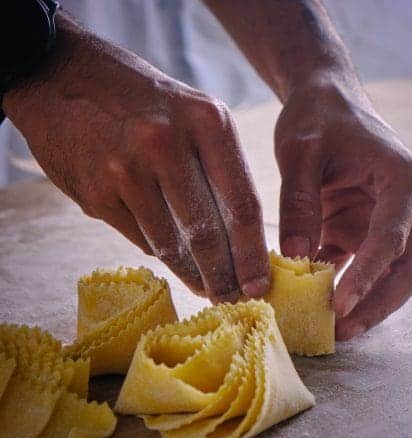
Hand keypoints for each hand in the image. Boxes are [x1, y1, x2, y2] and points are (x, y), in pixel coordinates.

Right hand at [3, 14, 268, 302]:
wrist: (64, 77)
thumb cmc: (144, 102)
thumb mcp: (194, 115)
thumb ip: (220, 169)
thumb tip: (240, 238)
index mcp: (206, 122)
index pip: (241, 203)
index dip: (252, 253)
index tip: (260, 285)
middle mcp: (165, 144)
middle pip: (207, 233)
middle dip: (223, 276)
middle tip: (233, 298)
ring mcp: (125, 169)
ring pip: (170, 243)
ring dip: (191, 273)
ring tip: (205, 287)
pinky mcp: (96, 194)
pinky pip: (139, 238)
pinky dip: (159, 251)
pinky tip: (170, 256)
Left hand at [275, 71, 411, 339]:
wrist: (324, 100)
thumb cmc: (317, 117)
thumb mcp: (300, 152)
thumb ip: (298, 202)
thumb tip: (293, 258)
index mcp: (402, 178)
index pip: (392, 238)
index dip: (368, 277)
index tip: (340, 306)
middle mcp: (408, 203)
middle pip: (407, 268)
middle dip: (378, 303)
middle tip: (342, 331)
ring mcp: (390, 219)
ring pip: (390, 274)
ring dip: (365, 303)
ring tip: (332, 330)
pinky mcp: (365, 228)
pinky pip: (360, 266)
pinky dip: (342, 285)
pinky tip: (316, 302)